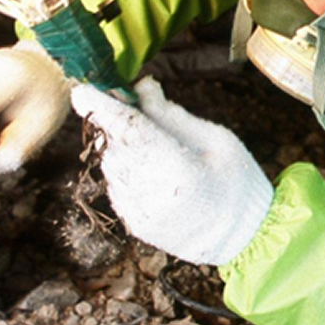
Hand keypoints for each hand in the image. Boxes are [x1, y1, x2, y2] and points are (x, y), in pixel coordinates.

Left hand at [71, 78, 272, 265]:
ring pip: (111, 164)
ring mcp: (140, 213)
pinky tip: (151, 166)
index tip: (81, 88)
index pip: (130, 130)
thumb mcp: (214, 138)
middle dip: (114, 120)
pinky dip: (125, 167)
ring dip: (120, 144)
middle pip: (115, 145)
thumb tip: (140, 86)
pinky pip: (117, 184)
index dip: (103, 107)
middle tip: (126, 100)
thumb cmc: (236, 181)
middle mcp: (152, 195)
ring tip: (151, 140)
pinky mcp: (134, 224)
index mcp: (178, 170)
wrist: (243, 237)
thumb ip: (170, 114)